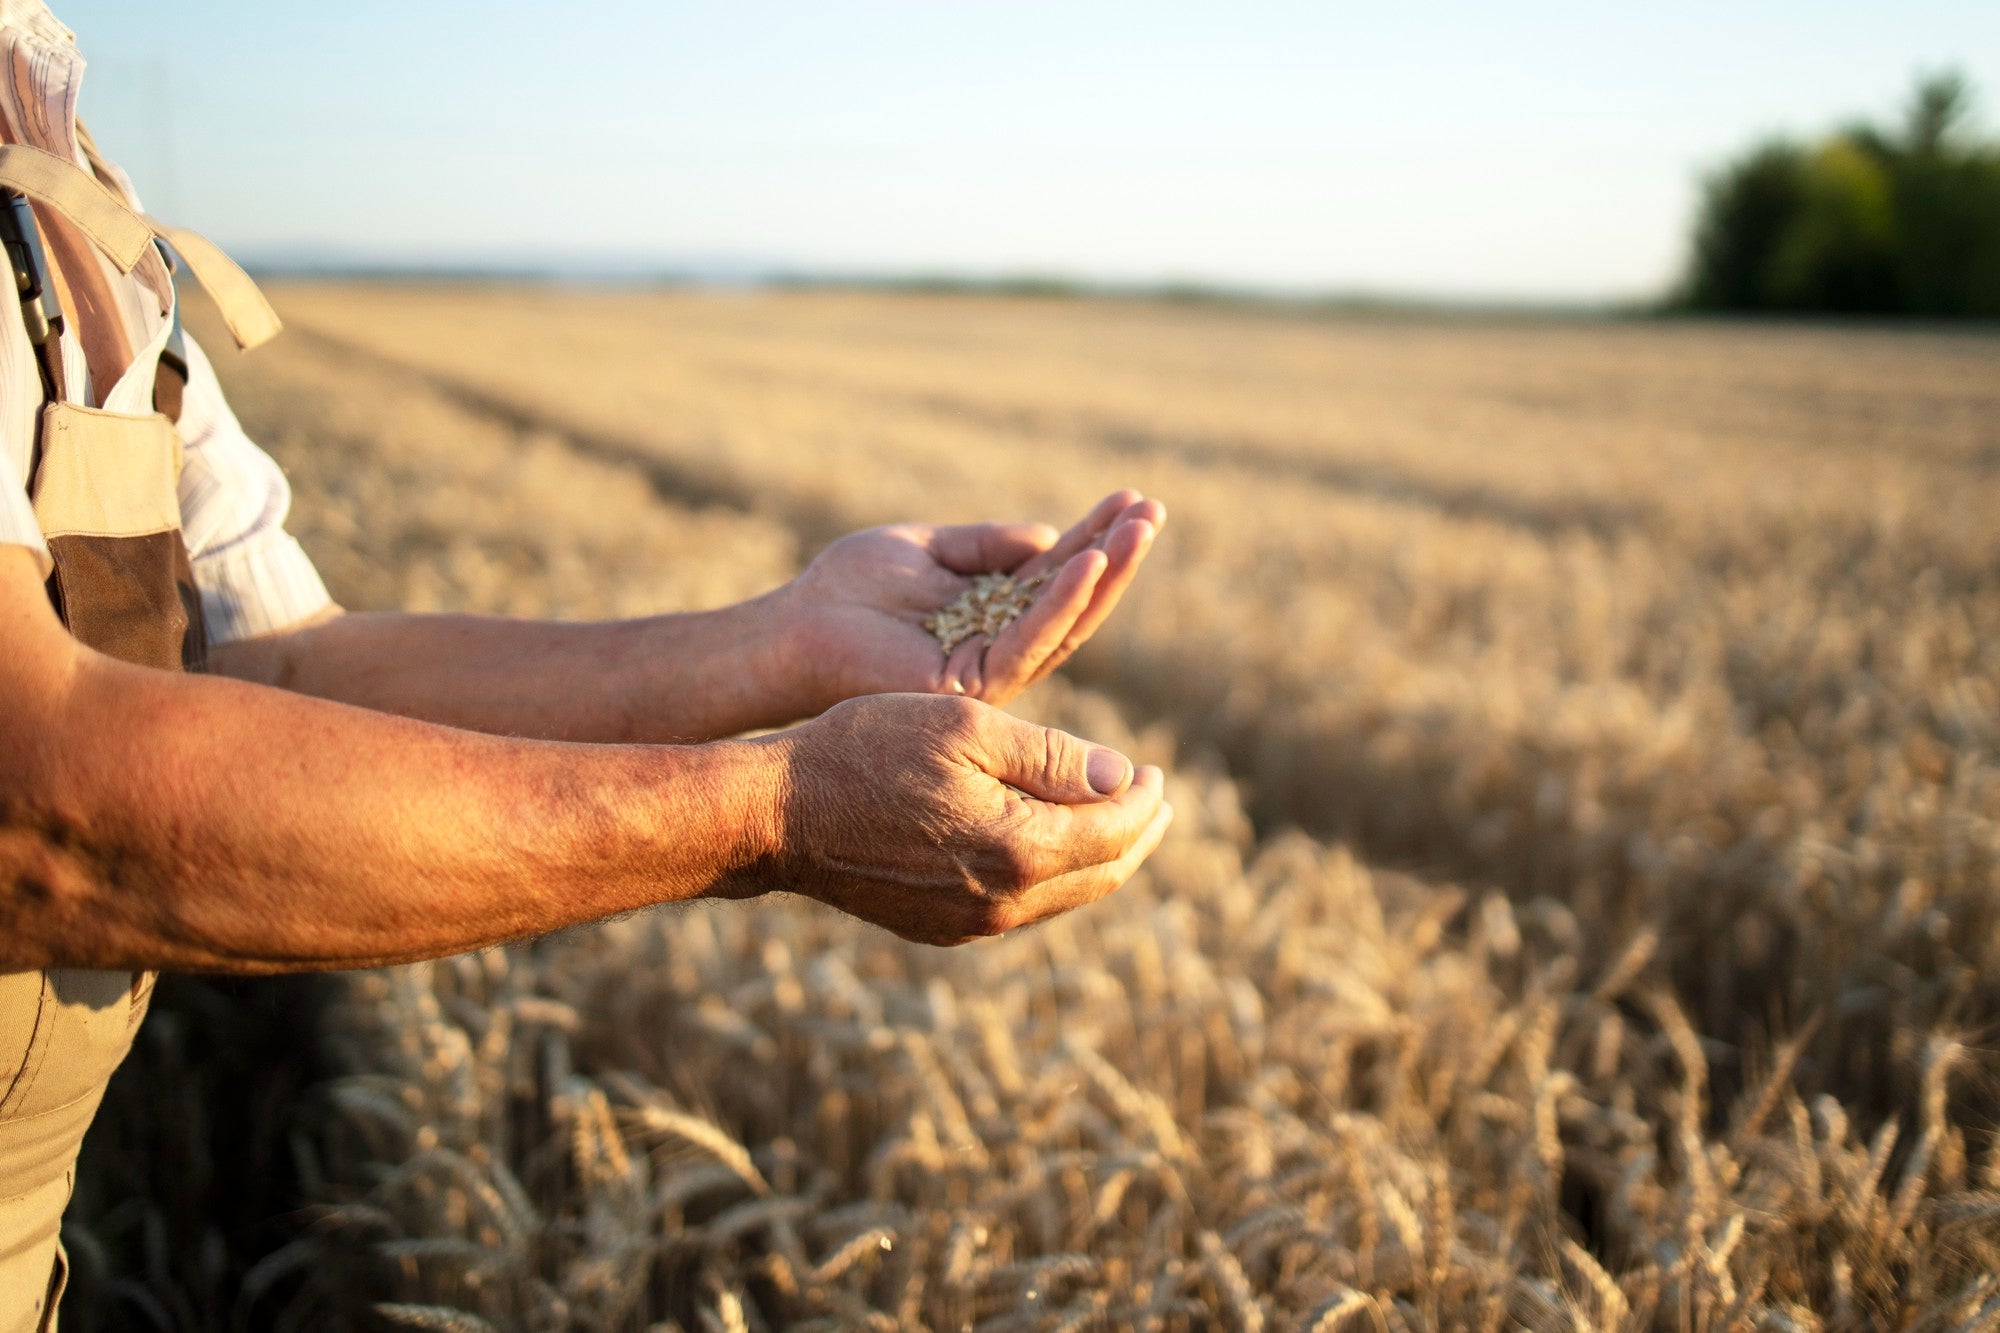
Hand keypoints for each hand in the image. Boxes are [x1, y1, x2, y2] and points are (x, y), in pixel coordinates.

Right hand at [756, 693, 1171, 944]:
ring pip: (1065, 896)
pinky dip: (1052, 874)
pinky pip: (1022, 907)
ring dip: (1098, 857)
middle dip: (1137, 835)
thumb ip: (1053, 757)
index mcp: (1019, 850)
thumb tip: (1124, 778)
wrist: (777, 815)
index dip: (1145, 799)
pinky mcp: (941, 928)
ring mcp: (970, 925)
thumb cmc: (867, 751)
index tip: (1157, 770)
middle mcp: (1004, 903)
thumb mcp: (967, 728)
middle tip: (1156, 800)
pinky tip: (1048, 844)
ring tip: (1115, 820)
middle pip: (1102, 874)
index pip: (1115, 831)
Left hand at [783, 490, 1163, 709]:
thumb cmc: (849, 588)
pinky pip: (1028, 640)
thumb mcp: (927, 547)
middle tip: (1154, 511)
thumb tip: (1050, 536)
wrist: (794, 628)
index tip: (1132, 499)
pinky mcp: (973, 683)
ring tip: (1137, 530)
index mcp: (993, 612)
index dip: (1096, 537)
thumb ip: (986, 544)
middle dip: (1117, 556)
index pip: (1058, 573)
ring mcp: (991, 669)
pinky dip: (1060, 602)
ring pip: (1065, 623)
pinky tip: (1087, 563)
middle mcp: (1001, 644)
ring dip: (1104, 574)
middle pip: (1075, 601)